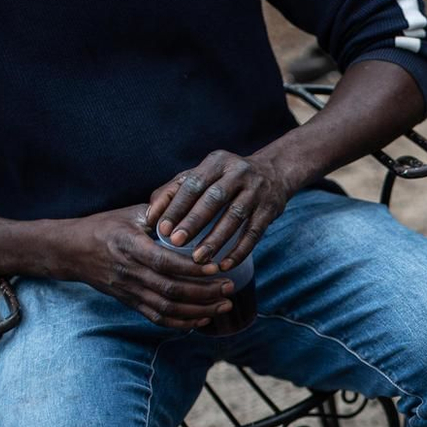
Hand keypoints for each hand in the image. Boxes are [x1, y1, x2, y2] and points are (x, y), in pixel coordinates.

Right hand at [57, 206, 233, 329]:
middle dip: (204, 293)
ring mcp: (129, 291)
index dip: (191, 268)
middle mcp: (129, 272)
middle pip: (170, 289)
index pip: (164, 262)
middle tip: (230, 288)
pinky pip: (158, 318)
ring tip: (224, 306)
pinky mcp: (130, 302)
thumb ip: (161, 214)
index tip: (215, 267)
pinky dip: (182, 323)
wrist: (72, 251)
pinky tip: (203, 319)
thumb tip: (196, 208)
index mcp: (129, 246)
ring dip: (199, 311)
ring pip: (167, 309)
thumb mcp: (130, 214)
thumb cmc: (105, 226)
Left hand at [146, 150, 293, 268]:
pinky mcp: (270, 210)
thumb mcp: (205, 174)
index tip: (162, 229)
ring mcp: (257, 192)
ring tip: (199, 259)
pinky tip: (225, 264)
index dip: (177, 206)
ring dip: (216, 240)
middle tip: (176, 243)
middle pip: (214, 199)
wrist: (275, 172)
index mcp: (217, 162)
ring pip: (235, 217)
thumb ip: (176, 189)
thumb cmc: (227, 178)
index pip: (193, 184)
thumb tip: (151, 214)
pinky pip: (254, 233)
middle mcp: (238, 173)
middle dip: (194, 222)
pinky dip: (239, 251)